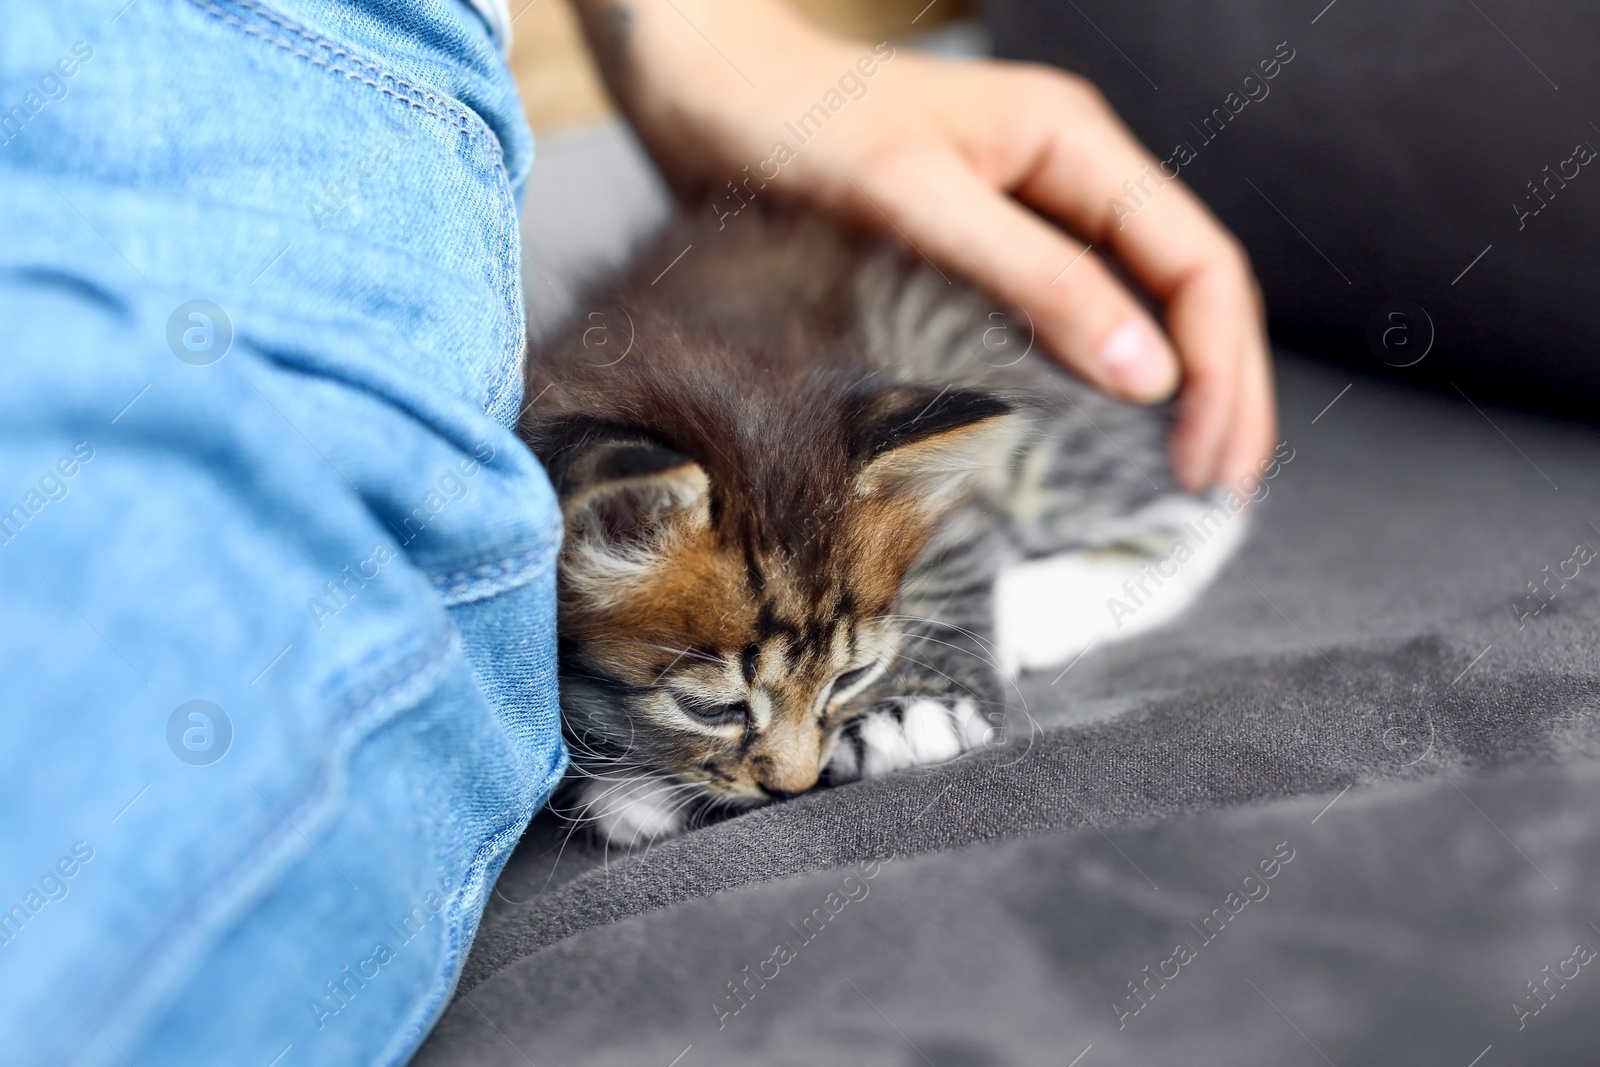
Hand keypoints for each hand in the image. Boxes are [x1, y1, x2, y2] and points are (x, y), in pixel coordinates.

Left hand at [572, 0, 1274, 490]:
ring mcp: (1025, 211)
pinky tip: (1097, 437)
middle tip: (1219, 493)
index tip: (1212, 462)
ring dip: (1172, 390)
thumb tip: (1150, 375)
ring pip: (1134, 307)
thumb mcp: (918, 202)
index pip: (1198, 260)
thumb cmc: (796, 129)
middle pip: (1185, 288)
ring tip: (1184, 476)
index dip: (1222, 366)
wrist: (702, 96)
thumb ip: (1035, 280)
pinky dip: (1095, 380)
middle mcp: (1066, 175)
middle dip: (1219, 389)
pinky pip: (1064, 317)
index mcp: (1073, 143)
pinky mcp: (978, 249)